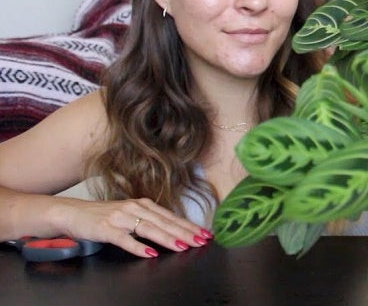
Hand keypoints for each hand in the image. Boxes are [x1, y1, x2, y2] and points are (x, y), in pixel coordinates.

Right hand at [57, 197, 212, 257]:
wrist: (72, 213)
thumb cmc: (104, 216)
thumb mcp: (130, 215)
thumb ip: (149, 221)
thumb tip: (173, 231)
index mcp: (143, 205)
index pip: (171, 217)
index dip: (189, 226)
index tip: (205, 234)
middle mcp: (135, 208)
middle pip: (164, 222)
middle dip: (185, 232)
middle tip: (201, 241)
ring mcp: (121, 218)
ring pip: (149, 229)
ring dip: (167, 238)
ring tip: (182, 246)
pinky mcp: (106, 229)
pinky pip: (124, 239)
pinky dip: (138, 246)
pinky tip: (150, 253)